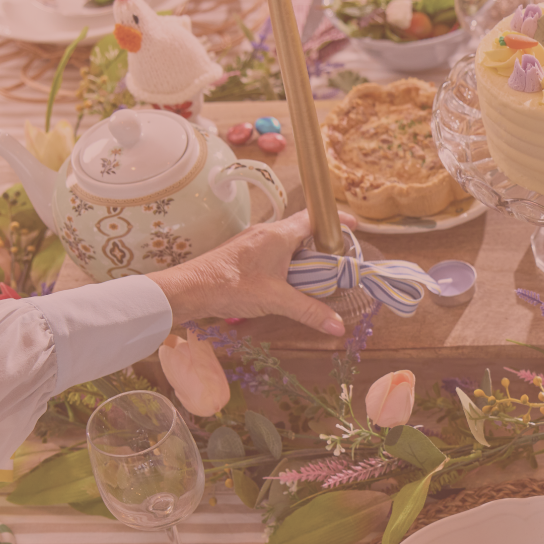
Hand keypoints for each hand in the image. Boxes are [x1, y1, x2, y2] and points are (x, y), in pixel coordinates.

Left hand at [148, 210, 357, 335]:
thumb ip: (309, 311)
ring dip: (303, 256)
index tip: (354, 227)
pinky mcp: (243, 253)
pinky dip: (287, 263)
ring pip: (288, 242)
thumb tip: (338, 326)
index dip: (337, 221)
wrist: (189, 289)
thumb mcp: (276, 300)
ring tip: (315, 277)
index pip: (315, 218)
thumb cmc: (230, 287)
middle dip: (323, 245)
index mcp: (279, 234)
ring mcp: (253, 241)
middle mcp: (267, 232)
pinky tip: (287, 282)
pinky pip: (274, 251)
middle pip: (304, 231)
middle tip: (337, 263)